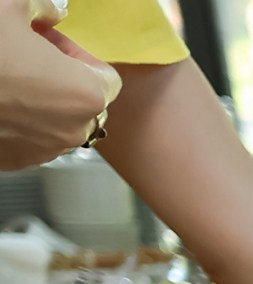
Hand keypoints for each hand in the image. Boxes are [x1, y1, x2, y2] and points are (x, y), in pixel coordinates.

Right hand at [0, 0, 120, 170]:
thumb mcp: (9, 6)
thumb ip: (42, 7)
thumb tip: (53, 12)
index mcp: (86, 94)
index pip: (105, 76)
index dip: (77, 53)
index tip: (49, 40)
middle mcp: (74, 130)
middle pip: (81, 100)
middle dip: (59, 75)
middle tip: (26, 54)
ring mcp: (45, 150)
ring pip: (57, 121)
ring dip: (40, 98)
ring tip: (8, 75)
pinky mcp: (17, 161)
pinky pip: (30, 137)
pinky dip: (20, 119)